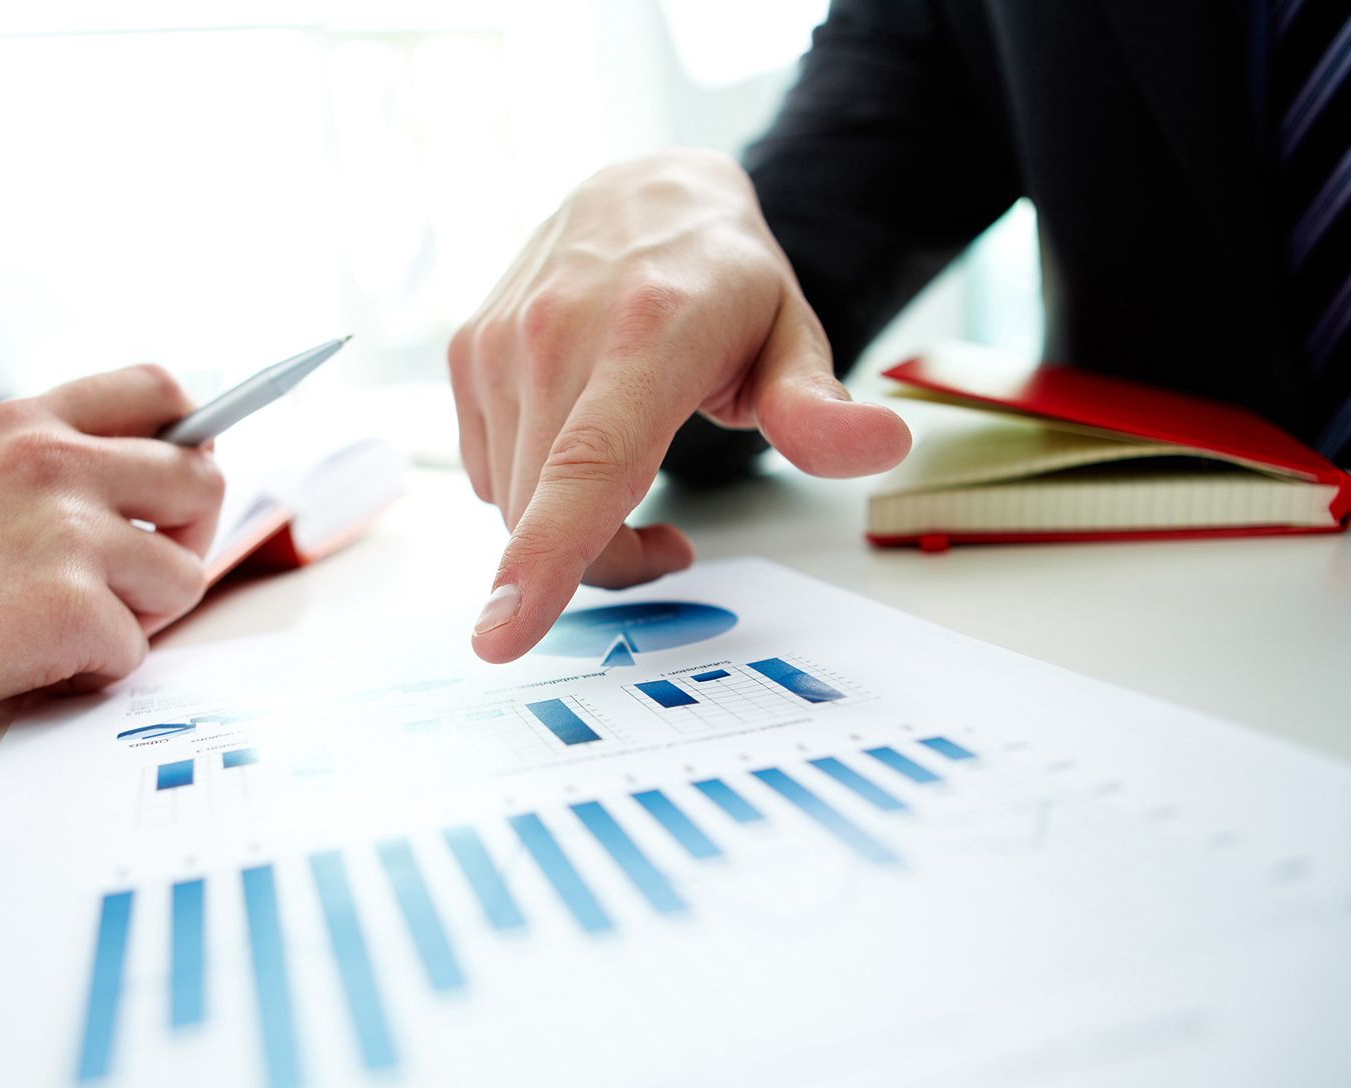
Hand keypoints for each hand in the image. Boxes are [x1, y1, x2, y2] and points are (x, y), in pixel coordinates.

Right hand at [0, 364, 223, 767]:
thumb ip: (51, 473)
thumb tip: (158, 495)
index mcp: (27, 422)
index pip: (164, 391)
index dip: (195, 441)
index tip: (181, 487)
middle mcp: (55, 460)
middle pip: (204, 481)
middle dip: (186, 541)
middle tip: (133, 585)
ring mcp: (67, 531)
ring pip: (186, 577)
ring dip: (139, 619)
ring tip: (56, 633)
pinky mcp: (69, 608)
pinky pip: (137, 652)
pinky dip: (90, 676)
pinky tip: (22, 668)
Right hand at [449, 148, 911, 662]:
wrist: (643, 188)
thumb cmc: (721, 278)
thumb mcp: (793, 335)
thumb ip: (819, 406)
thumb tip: (881, 446)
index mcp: (647, 334)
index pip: (586, 465)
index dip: (546, 559)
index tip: (503, 635)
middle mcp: (557, 332)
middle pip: (548, 511)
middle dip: (604, 563)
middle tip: (671, 546)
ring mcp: (501, 342)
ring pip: (515, 503)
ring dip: (568, 529)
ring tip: (631, 480)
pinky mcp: (469, 354)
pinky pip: (491, 473)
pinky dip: (534, 492)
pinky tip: (581, 448)